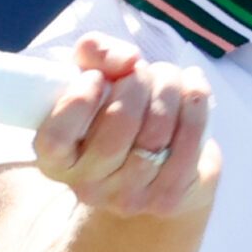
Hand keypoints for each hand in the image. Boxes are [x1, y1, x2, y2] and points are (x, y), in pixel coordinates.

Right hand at [35, 33, 220, 218]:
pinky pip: (188, 142)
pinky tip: (192, 85)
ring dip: (168, 88)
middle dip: (137, 83)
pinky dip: (195, 102)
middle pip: (119, 124)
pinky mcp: (167, 199)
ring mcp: (128, 197)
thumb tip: (128, 60)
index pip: (56, 138)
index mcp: (55, 160)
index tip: (95, 77)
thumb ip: (95, 53)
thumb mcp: (90, 74)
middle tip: (139, 70)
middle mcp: (87, 185)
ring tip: (166, 76)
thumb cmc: (113, 110)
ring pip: (156, 132)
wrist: (154, 161)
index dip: (79, 100)